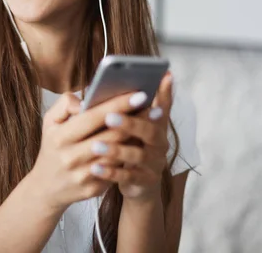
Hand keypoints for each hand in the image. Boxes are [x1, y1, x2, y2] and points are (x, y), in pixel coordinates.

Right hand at [28, 90, 150, 210]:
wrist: (46, 186)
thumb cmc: (53, 147)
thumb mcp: (49, 122)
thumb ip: (65, 104)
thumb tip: (86, 99)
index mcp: (61, 137)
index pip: (93, 117)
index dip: (118, 105)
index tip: (139, 94)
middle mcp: (71, 157)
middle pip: (111, 136)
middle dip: (134, 120)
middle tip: (153, 108)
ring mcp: (82, 175)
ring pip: (117, 154)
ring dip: (136, 138)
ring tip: (152, 124)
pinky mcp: (93, 189)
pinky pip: (116, 170)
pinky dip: (128, 156)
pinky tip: (141, 144)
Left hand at [88, 72, 173, 201]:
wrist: (139, 185)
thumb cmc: (130, 147)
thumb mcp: (131, 128)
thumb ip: (125, 110)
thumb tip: (102, 89)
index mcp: (157, 125)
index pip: (163, 106)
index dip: (165, 93)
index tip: (164, 76)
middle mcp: (160, 142)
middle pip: (150, 131)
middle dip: (130, 123)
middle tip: (109, 117)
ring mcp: (155, 163)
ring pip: (137, 155)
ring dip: (116, 149)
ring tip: (95, 145)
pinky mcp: (145, 181)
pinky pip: (128, 176)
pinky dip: (111, 171)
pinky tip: (95, 167)